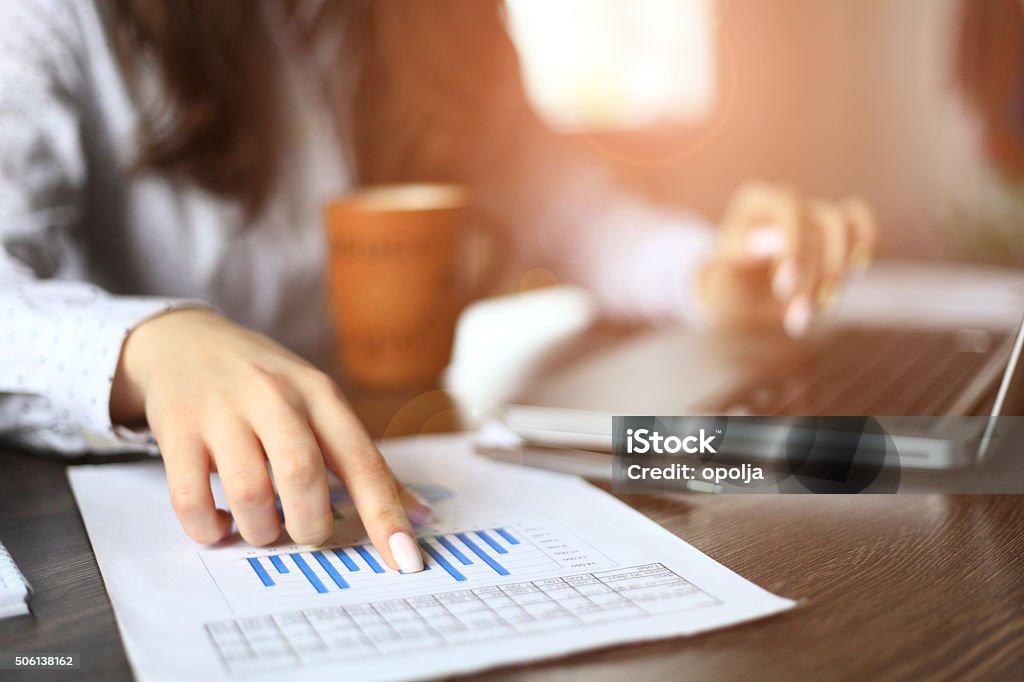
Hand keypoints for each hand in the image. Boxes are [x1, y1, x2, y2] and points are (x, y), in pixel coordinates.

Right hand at [110, 309, 428, 571]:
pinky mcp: (178, 428)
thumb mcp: (321, 404)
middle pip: (303, 475)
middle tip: (305, 532)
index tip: (405, 559)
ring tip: (261, 527)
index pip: (362, 460)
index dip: (385, 514)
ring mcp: (222, 411)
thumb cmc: (267, 384)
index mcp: (321, 395)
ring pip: (249, 492)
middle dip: (310, 525)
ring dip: (260, 531)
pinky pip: (191, 498)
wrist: (186, 340)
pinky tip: (219, 523)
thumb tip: (418, 517)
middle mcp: (275, 397)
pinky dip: (208, 528)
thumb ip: (364, 460)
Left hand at [698, 181, 876, 335]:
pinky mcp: (835, 232)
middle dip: (815, 275)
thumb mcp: (722, 276)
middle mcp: (789, 203)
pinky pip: (859, 221)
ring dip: (836, 276)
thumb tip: (767, 242)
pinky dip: (864, 244)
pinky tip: (855, 273)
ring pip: (844, 230)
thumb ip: (740, 257)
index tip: (784, 288)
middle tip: (797, 317)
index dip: (793, 244)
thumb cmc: (728, 285)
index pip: (788, 205)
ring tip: (811, 316)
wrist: (740, 300)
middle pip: (822, 223)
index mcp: (756, 202)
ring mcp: (814, 214)